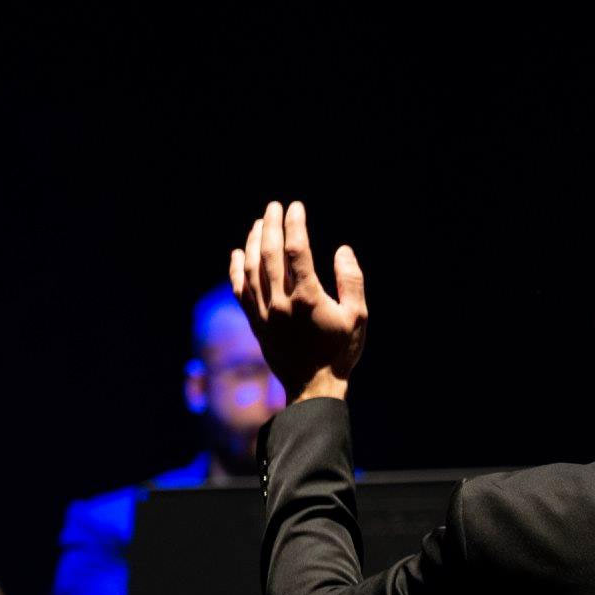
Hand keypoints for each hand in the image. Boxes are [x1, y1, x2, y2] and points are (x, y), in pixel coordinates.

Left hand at [229, 200, 366, 401]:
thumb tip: (342, 250)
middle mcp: (281, 302)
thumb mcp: (357, 317)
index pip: (296, 250)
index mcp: (307, 298)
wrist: (313, 388)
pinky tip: (238, 254)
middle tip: (274, 207)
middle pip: (269, 253)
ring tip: (258, 224)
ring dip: (253, 242)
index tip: (296, 207)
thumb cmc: (339, 352)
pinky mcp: (256, 323)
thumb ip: (351, 281)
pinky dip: (236, 269)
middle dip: (270, 225)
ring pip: (251, 268)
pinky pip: (240, 290)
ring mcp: (265, 312)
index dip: (294, 224)